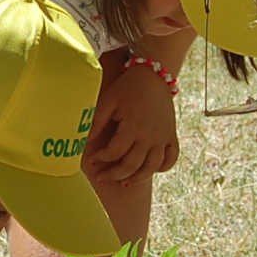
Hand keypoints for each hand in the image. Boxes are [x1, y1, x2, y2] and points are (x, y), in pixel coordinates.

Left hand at [84, 59, 178, 185]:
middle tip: (102, 177)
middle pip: (133, 165)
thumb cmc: (128, 86)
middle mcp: (150, 135)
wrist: (154, 74)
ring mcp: (163, 137)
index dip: (101, 159)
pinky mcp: (171, 135)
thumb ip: (97, 120)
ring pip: (152, 167)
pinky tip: (149, 170)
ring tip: (123, 182)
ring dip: (137, 178)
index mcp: (133, 126)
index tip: (92, 160)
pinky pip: (171, 158)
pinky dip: (162, 168)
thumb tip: (84, 140)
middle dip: (115, 174)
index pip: (115, 152)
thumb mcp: (109, 100)